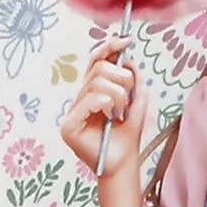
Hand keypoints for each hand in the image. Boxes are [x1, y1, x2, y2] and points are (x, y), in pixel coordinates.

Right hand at [60, 34, 150, 206]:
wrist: (123, 166)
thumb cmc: (127, 137)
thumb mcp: (137, 104)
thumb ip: (134, 81)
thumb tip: (129, 60)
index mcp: (92, 92)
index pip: (94, 61)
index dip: (108, 47)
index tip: (127, 40)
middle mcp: (79, 99)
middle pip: (97, 69)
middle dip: (120, 77)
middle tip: (129, 96)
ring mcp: (72, 112)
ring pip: (96, 82)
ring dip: (117, 93)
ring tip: (121, 111)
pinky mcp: (68, 126)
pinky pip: (89, 100)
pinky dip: (105, 102)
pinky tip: (111, 115)